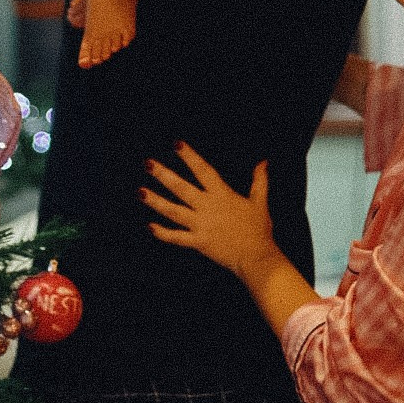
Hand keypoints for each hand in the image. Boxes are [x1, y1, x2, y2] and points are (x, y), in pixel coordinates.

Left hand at [141, 142, 279, 287]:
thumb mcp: (260, 202)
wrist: (257, 257)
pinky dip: (163, 233)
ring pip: (174, 211)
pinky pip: (177, 238)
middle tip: (148, 163)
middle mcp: (208, 207)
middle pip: (181, 188)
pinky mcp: (199, 242)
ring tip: (140, 192)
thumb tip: (263, 161)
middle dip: (163, 175)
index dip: (190, 156)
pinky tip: (150, 226)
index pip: (203, 170)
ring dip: (156, 201)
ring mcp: (201, 225)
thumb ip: (259, 180)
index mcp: (222, 195)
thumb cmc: (259, 230)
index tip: (176, 144)